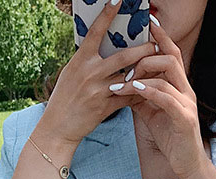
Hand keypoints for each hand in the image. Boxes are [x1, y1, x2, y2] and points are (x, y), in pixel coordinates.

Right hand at [36, 0, 157, 148]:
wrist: (57, 127)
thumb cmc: (63, 98)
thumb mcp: (70, 73)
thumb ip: (85, 59)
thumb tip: (98, 43)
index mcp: (80, 60)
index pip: (95, 32)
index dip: (107, 14)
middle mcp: (90, 73)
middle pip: (124, 56)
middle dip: (143, 48)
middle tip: (156, 42)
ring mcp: (98, 91)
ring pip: (129, 77)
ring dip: (145, 70)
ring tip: (157, 64)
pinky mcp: (104, 107)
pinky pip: (127, 98)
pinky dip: (139, 93)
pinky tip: (149, 89)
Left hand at [109, 14, 208, 178]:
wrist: (185, 163)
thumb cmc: (170, 137)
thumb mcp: (151, 113)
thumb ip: (141, 97)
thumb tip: (124, 84)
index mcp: (178, 86)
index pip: (171, 54)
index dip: (160, 37)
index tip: (146, 22)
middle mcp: (185, 90)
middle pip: (170, 57)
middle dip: (147, 53)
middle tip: (124, 63)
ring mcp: (186, 103)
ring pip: (168, 74)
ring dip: (143, 73)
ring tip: (124, 80)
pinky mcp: (184, 119)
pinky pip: (167, 98)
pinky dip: (150, 91)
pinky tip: (135, 89)